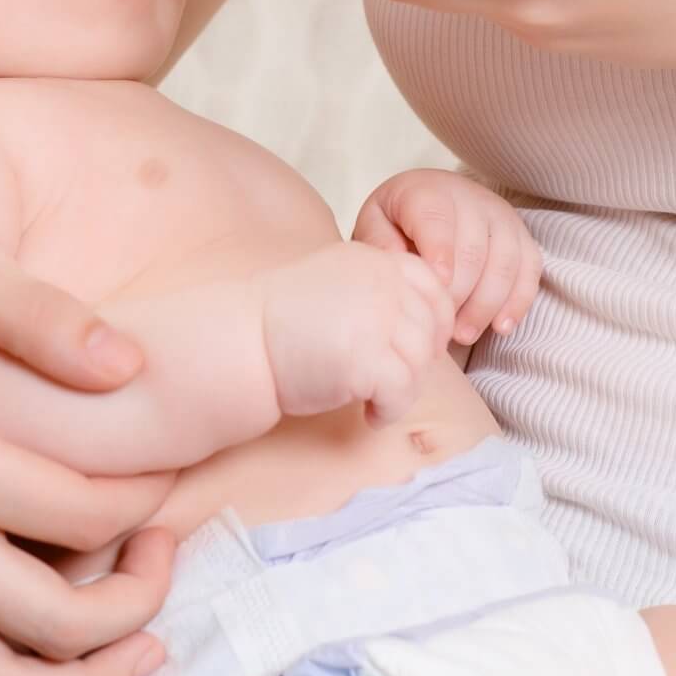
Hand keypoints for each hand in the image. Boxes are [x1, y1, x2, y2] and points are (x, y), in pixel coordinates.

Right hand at [0, 240, 177, 675]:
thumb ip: (37, 312)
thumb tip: (133, 368)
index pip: (83, 513)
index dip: (150, 495)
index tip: (171, 463)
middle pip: (57, 623)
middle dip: (140, 597)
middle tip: (166, 546)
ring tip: (140, 634)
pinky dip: (18, 665)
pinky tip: (58, 621)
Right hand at [257, 239, 455, 424]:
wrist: (241, 342)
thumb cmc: (283, 323)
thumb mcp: (336, 285)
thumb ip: (378, 293)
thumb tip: (427, 330)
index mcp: (373, 260)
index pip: (433, 287)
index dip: (435, 324)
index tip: (415, 350)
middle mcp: (381, 282)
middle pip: (431, 331)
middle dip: (417, 365)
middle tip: (391, 384)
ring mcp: (376, 318)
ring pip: (421, 365)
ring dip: (404, 391)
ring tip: (376, 402)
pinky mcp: (367, 358)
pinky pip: (402, 393)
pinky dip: (389, 411)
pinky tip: (368, 415)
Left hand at [351, 169, 541, 343]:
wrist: (430, 202)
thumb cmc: (398, 220)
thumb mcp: (376, 223)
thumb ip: (380, 242)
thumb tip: (400, 268)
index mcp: (428, 192)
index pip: (438, 222)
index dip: (441, 254)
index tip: (438, 287)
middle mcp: (471, 198)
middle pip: (474, 250)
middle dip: (458, 295)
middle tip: (440, 327)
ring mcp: (502, 217)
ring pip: (505, 263)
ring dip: (486, 305)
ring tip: (462, 335)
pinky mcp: (522, 237)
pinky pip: (529, 270)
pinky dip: (518, 302)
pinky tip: (500, 327)